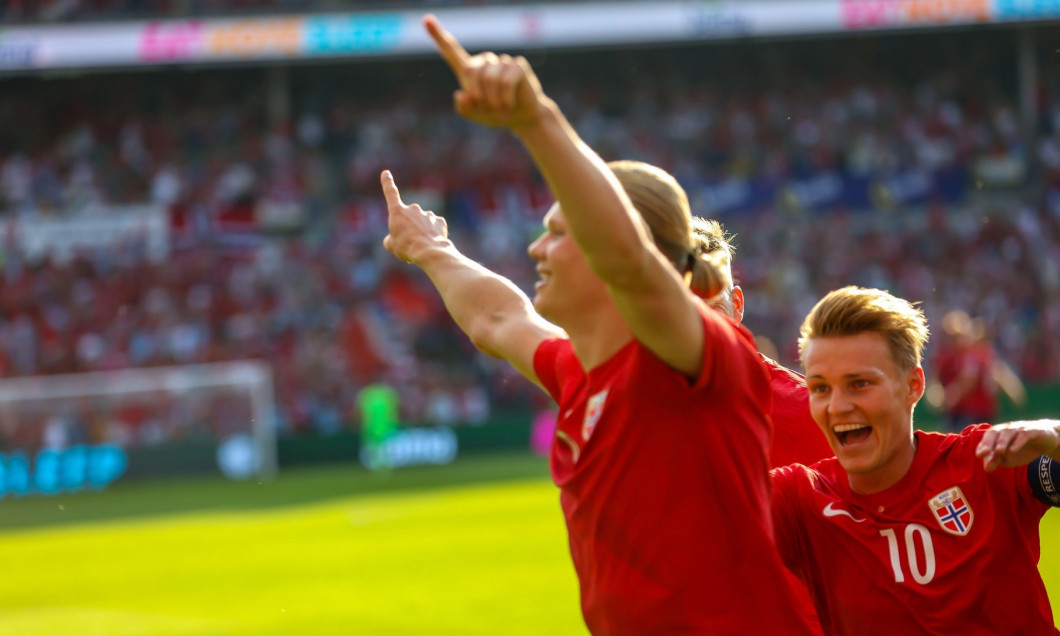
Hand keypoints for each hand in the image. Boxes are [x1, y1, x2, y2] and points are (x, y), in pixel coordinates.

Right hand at [381, 170, 450, 264]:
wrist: (429, 252)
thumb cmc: (406, 247)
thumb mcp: (391, 245)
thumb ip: (391, 238)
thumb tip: (394, 238)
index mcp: (398, 211)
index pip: (390, 193)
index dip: (387, 183)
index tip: (386, 172)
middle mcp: (413, 209)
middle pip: (408, 218)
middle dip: (408, 228)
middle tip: (408, 243)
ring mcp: (427, 214)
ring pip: (421, 223)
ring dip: (420, 232)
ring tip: (421, 246)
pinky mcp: (439, 221)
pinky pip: (434, 227)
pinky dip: (432, 234)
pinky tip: (432, 242)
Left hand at [425, 14, 545, 129]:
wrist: (521, 117)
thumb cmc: (496, 114)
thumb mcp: (477, 116)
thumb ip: (465, 109)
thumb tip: (460, 94)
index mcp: (470, 71)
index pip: (451, 50)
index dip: (438, 36)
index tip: (426, 20)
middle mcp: (485, 62)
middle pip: (472, 70)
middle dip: (478, 93)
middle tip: (488, 108)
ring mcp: (502, 62)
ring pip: (490, 77)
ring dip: (493, 98)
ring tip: (500, 107)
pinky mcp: (517, 65)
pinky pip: (507, 79)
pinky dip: (506, 97)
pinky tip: (509, 103)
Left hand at [975, 420, 1059, 471]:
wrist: (1045, 441)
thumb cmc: (1021, 449)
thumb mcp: (1008, 458)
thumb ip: (996, 461)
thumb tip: (986, 468)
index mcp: (997, 434)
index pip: (987, 438)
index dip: (982, 446)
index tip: (978, 455)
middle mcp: (1006, 429)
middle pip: (994, 433)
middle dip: (988, 443)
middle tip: (983, 453)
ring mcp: (1019, 428)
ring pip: (1008, 432)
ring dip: (1002, 442)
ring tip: (998, 452)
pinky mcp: (1033, 431)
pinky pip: (1024, 434)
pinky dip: (1018, 442)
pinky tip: (1013, 450)